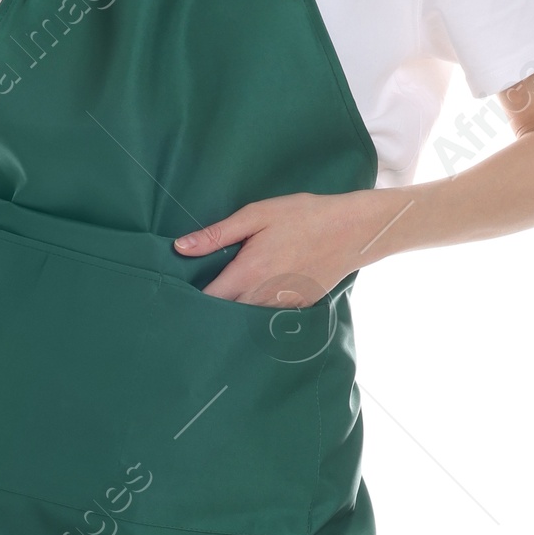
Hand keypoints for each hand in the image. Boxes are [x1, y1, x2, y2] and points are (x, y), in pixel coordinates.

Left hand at [174, 190, 413, 303]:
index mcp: (248, 273)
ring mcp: (282, 307)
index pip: (208, 300)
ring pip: (246, 319)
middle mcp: (263, 297)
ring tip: (225, 295)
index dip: (192, 299)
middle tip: (198, 295)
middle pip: (225, 315)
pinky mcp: (297, 310)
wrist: (353, 231)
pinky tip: (255, 294)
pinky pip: (268, 317)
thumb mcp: (258, 215)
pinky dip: (257, 310)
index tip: (181, 292)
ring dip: (234, 311)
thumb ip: (217, 234)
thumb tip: (180, 248)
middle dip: (210, 308)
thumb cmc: (304, 216)